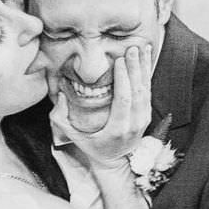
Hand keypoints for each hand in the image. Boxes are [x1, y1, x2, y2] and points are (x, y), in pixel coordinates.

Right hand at [70, 42, 155, 171]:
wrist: (115, 162)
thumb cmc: (92, 147)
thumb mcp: (73, 136)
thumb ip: (61, 118)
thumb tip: (61, 95)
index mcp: (118, 128)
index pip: (124, 100)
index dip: (124, 79)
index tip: (120, 60)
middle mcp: (134, 124)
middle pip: (137, 92)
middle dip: (135, 68)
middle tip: (131, 48)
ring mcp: (143, 119)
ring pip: (146, 90)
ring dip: (144, 67)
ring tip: (141, 46)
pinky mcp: (147, 115)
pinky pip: (148, 91)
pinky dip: (147, 73)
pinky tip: (146, 57)